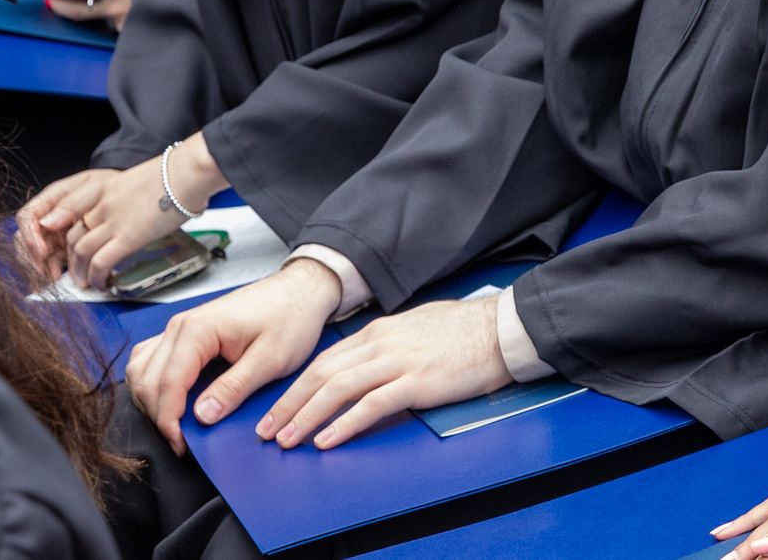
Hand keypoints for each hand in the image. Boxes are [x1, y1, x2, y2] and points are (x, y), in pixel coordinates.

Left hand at [17, 163, 172, 290]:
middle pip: (71, 236)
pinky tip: (102, 282)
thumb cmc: (170, 175)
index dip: (59, 232)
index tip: (62, 246)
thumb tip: (125, 212)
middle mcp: (101, 204)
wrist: (186, 173)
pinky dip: (97, 276)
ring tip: (86, 283)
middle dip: (70, 260)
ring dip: (80, 272)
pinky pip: (101, 262)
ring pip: (80, 252)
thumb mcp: (133, 180)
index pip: (66, 210)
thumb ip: (120, 197)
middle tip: (75, 271)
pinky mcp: (127, 237)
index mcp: (101, 186)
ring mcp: (112, 220)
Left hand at [35, 0, 134, 26]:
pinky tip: (97, 13)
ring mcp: (121, 21)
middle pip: (78, 9)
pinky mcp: (126, 32)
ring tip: (61, 6)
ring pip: (90, 19)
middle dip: (58, 4)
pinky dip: (100, 19)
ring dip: (73, 12)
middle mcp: (117, 5)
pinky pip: (107, 26)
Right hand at [125, 259, 339, 453]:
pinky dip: (154, 385)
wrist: (299, 292)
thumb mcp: (271, 359)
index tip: (182, 447)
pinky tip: (171, 402)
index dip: (169, 421)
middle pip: (147, 380)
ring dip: (151, 402)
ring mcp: (179, 328)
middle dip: (159, 416)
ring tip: (176, 426)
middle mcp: (180, 326)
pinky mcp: (185, 333)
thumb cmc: (291, 318)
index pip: (167, 384)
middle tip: (182, 443)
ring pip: (142, 371)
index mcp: (198, 330)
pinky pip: (152, 361)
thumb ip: (234, 388)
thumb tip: (202, 416)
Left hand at [256, 295, 510, 449]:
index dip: (296, 387)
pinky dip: (345, 423)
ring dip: (308, 416)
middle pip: (322, 374)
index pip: (325, 360)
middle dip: (290, 404)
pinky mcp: (417, 381)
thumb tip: (364, 365)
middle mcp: (381, 344)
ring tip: (289, 439)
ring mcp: (398, 362)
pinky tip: (328, 439)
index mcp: (379, 332)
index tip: (277, 409)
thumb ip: (386, 346)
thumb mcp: (414, 329)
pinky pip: (371, 404)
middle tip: (268, 430)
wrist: (499, 328)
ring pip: (338, 389)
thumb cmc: (463, 331)